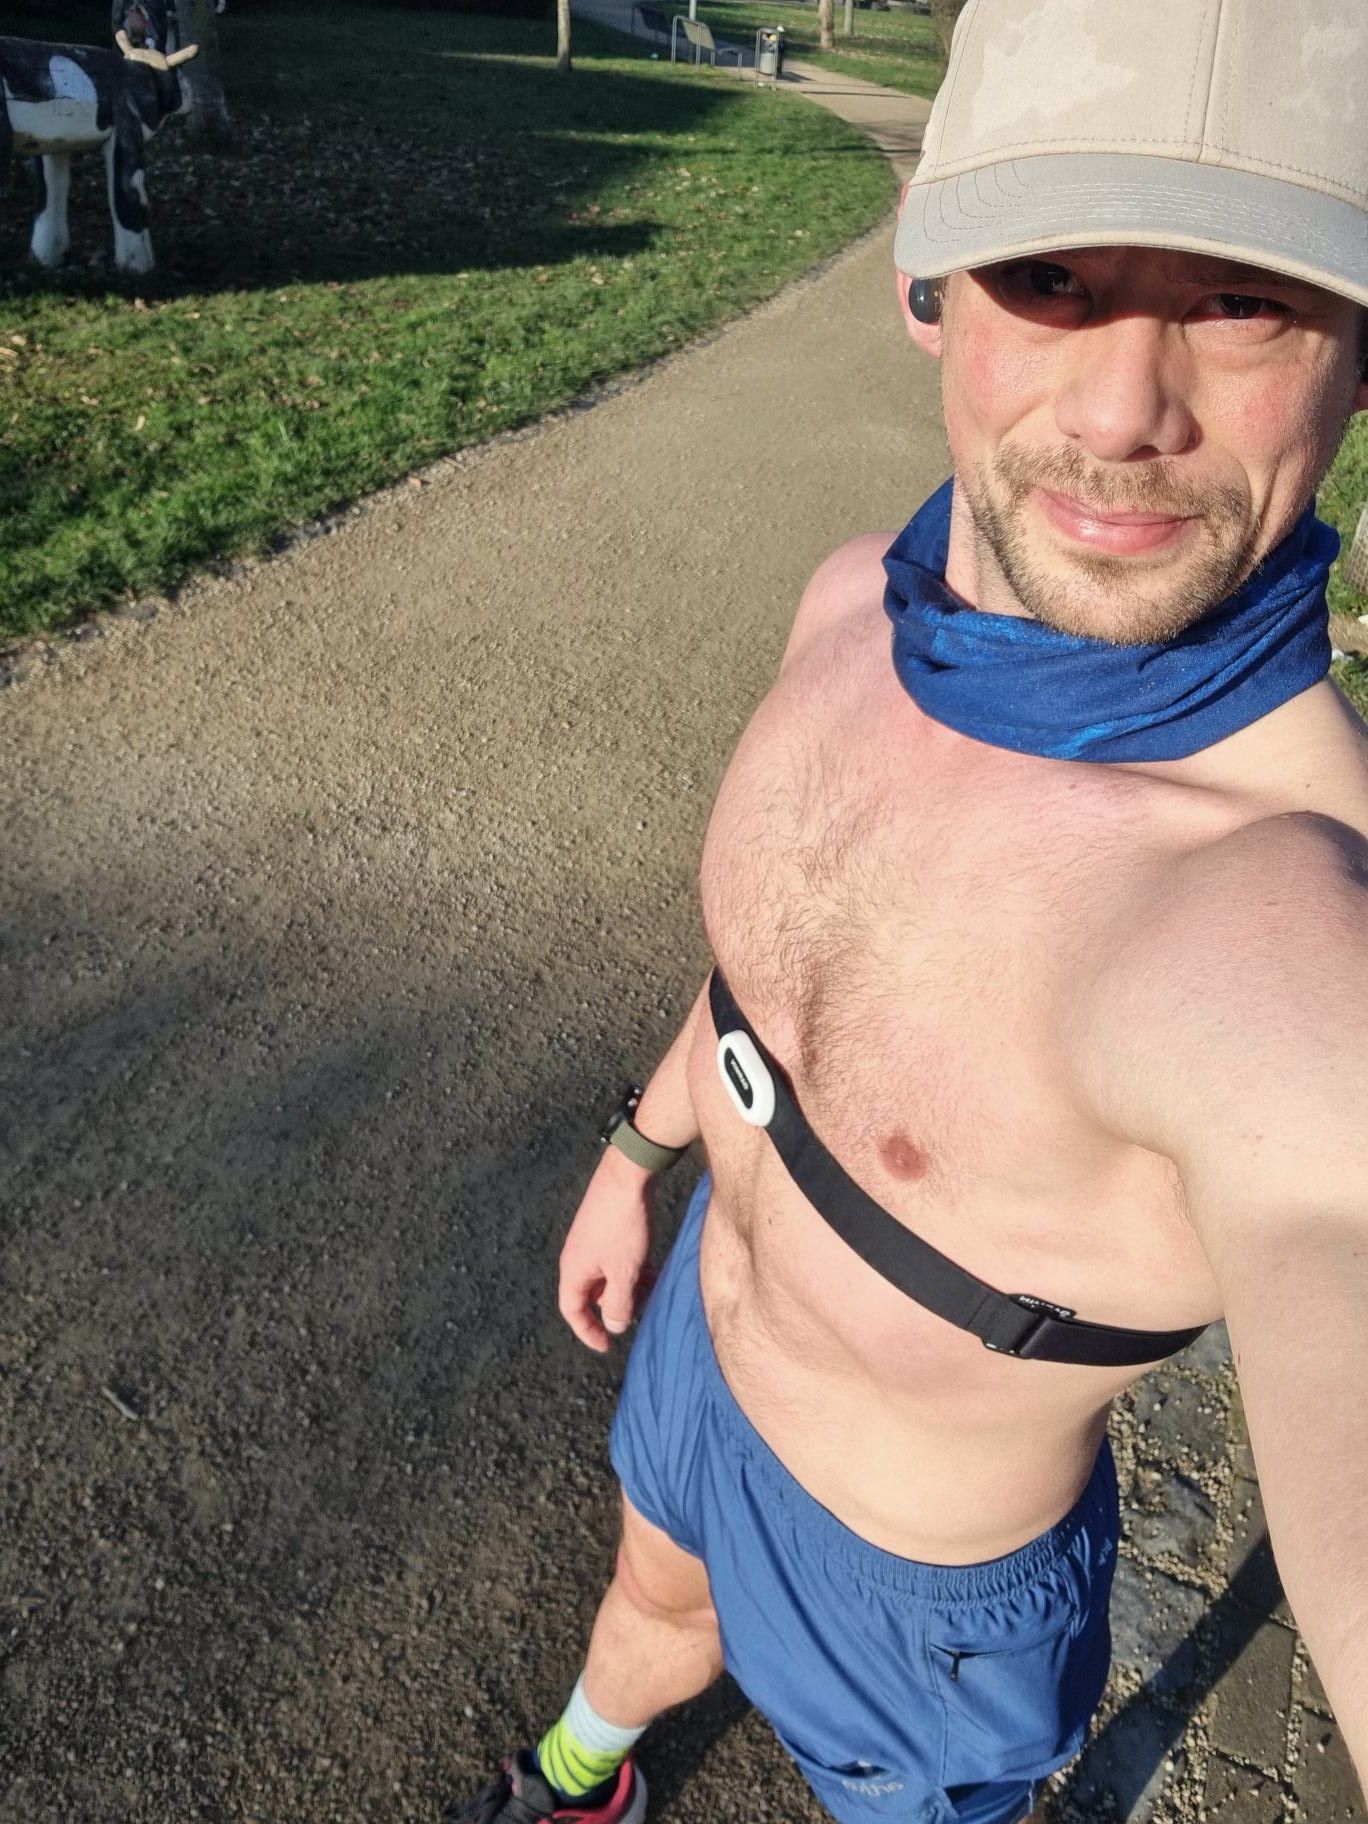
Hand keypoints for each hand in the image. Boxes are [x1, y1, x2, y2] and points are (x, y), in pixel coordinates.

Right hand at [558, 1150, 656, 1351]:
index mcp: (573, 1269)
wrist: (628, 1174)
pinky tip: (651, 1267)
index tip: (606, 1346)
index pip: (572, 1310)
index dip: (587, 1331)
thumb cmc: (623, 1224)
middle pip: (589, 1294)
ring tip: (650, 1289)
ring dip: (625, 1287)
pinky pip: (613, 1258)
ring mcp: (590, 1240)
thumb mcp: (625, 1271)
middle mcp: (577, 1256)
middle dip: (613, 1306)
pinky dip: (629, 1268)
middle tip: (637, 1312)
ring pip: (605, 1275)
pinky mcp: (605, 1227)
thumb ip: (619, 1303)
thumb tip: (616, 1325)